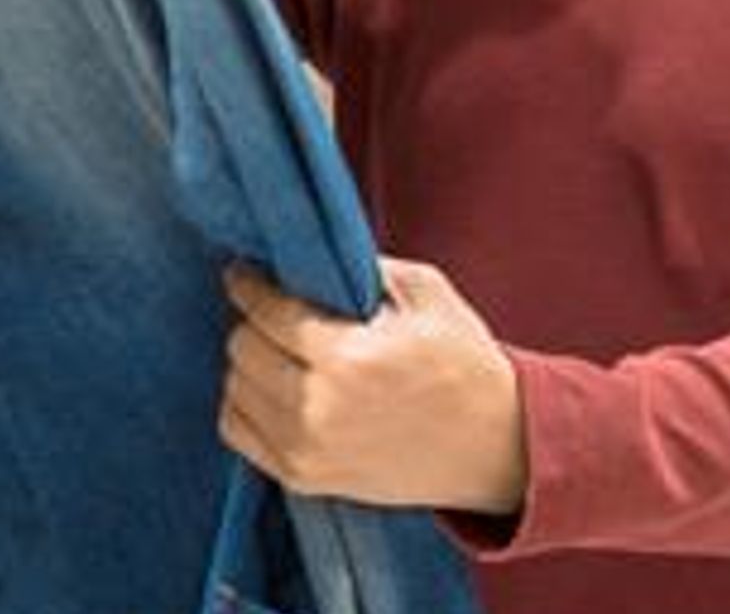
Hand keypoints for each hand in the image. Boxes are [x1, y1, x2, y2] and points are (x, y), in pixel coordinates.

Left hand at [221, 259, 529, 514]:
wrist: (495, 446)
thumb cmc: (462, 363)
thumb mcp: (424, 293)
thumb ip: (360, 266)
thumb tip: (306, 251)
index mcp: (348, 355)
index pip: (265, 311)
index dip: (248, 283)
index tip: (244, 272)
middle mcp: (318, 407)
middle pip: (242, 348)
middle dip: (252, 321)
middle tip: (274, 311)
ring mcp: (307, 450)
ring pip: (234, 388)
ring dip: (249, 363)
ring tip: (278, 350)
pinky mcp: (304, 478)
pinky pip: (237, 432)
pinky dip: (244, 405)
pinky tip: (273, 389)